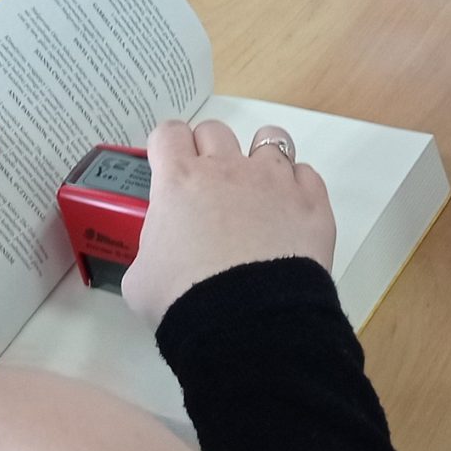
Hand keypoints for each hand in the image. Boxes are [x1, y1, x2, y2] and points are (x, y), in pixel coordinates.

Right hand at [119, 120, 332, 327]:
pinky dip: (298, 187)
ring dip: (260, 157)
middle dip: (209, 150)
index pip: (168, 133)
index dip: (167, 147)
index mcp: (179, 181)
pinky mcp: (311, 201)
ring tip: (258, 187)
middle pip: (215, 130)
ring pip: (270, 138)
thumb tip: (154, 262)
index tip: (168, 166)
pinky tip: (290, 211)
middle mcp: (227, 169)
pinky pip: (306, 173)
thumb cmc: (184, 298)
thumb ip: (147, 255)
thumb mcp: (140, 279)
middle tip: (209, 184)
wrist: (246, 320)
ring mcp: (273, 180)